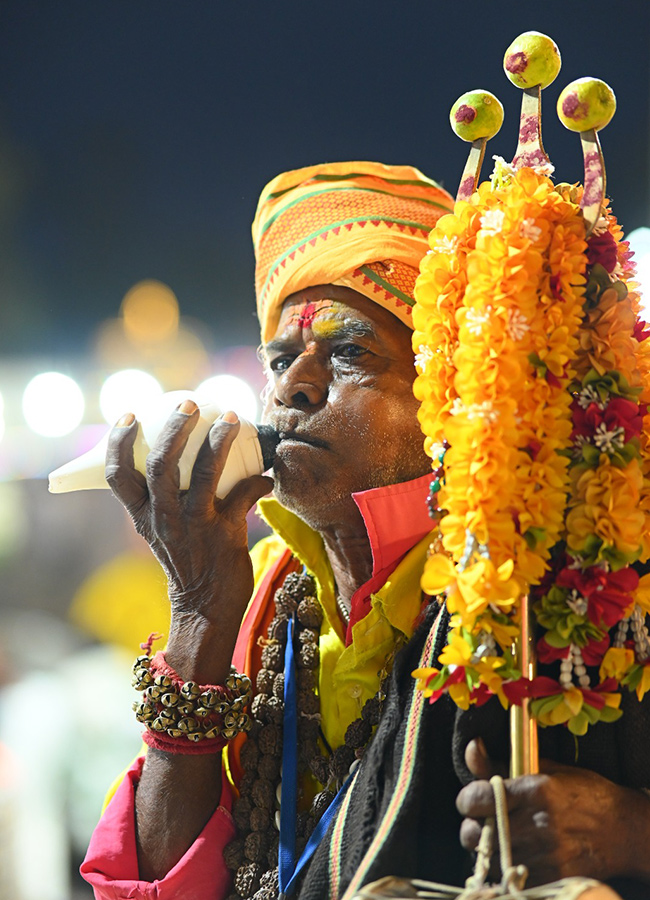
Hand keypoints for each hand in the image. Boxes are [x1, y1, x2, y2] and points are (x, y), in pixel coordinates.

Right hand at [105, 401, 272, 679]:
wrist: (205, 609)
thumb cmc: (186, 562)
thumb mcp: (161, 533)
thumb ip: (166, 501)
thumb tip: (190, 459)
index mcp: (143, 516)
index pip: (117, 476)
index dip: (119, 442)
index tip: (127, 415)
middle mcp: (164, 518)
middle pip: (160, 463)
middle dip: (175, 427)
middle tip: (190, 403)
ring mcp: (194, 525)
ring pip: (203, 472)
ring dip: (219, 440)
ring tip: (231, 417)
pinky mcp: (225, 533)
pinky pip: (244, 494)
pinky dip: (257, 480)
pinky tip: (266, 473)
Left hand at [457, 738, 649, 886]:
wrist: (623, 830)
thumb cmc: (582, 793)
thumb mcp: (544, 769)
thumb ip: (501, 764)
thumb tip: (471, 747)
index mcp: (534, 790)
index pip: (477, 799)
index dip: (468, 800)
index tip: (473, 800)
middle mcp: (537, 823)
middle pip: (476, 834)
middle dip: (473, 827)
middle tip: (483, 824)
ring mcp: (544, 855)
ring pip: (490, 859)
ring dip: (487, 851)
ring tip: (499, 841)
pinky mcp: (552, 878)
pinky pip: (510, 878)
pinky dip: (505, 869)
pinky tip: (513, 858)